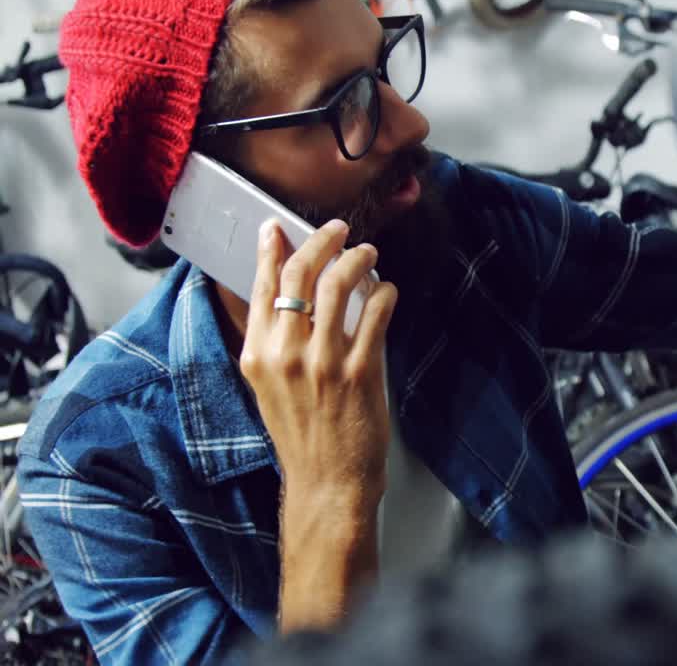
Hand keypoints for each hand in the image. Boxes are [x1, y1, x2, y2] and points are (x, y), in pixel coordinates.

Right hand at [239, 218, 397, 495]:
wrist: (327, 481)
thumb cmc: (302, 433)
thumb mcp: (269, 386)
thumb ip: (275, 342)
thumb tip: (293, 294)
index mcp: (257, 354)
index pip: (262, 286)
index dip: (272, 249)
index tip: (280, 227)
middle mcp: (285, 354)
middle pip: (300, 274)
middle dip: (321, 241)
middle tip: (339, 231)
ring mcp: (323, 362)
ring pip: (340, 285)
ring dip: (358, 260)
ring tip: (368, 253)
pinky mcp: (359, 371)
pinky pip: (376, 314)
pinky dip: (385, 293)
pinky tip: (388, 291)